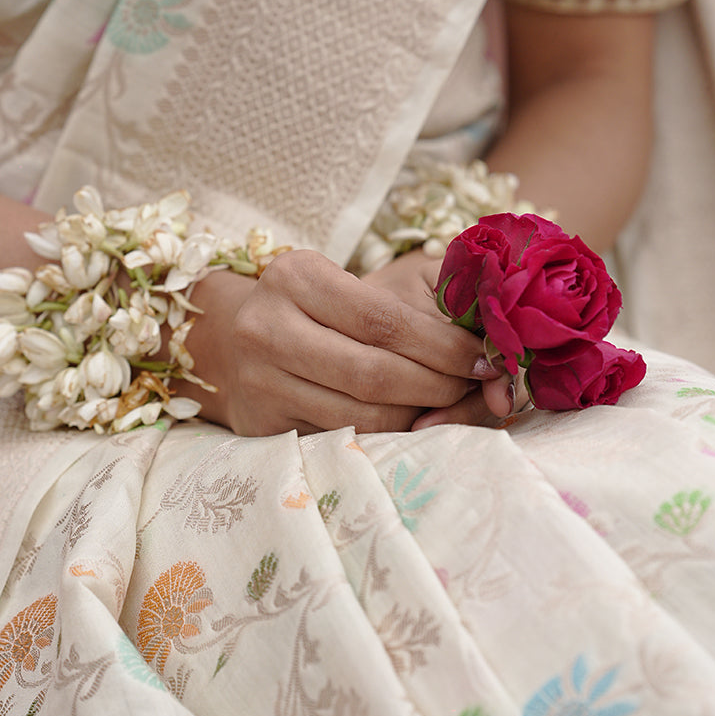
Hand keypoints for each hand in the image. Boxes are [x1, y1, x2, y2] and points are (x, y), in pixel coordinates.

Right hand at [186, 249, 493, 436]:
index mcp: (294, 277)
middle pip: (373, 372)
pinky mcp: (262, 425)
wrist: (230, 344)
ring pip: (361, 414)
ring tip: (448, 404)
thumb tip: (484, 336)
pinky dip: (386, 437)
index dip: (441, 345)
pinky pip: (341, 438)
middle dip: (437, 384)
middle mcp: (267, 327)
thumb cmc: (311, 308)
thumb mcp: (344, 283)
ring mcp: (260, 380)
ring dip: (418, 416)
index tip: (482, 357)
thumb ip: (407, 302)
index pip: (382, 319)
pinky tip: (410, 423)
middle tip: (474, 385)